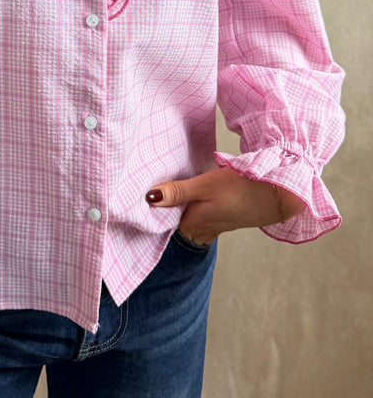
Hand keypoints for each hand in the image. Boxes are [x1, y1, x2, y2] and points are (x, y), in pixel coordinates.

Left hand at [145, 166, 306, 245]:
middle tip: (146, 186)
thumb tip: (148, 198)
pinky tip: (192, 191)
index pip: (162, 219)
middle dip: (163, 207)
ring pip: (188, 214)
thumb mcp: (205, 185)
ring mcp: (214, 224)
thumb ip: (177, 192)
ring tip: (165, 187)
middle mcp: (201, 228)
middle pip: (174, 219)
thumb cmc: (241, 188)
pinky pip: (201, 212)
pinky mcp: (225, 217)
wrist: (278, 193)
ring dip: (179, 203)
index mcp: (193, 223)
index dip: (151, 208)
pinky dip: (194, 203)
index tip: (137, 194)